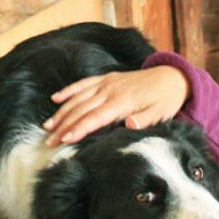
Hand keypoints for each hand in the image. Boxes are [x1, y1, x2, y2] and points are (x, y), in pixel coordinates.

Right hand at [43, 66, 189, 146]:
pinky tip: (55, 99)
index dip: (79, 128)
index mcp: (122, 101)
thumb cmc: (165, 99)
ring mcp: (106, 83)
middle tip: (49, 142)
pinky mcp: (106, 79)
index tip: (65, 140)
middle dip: (64, 126)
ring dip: (61, 112)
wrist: (171, 76)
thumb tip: (130, 125)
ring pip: (78, 98)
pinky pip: (83, 84)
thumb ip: (145, 119)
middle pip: (81, 109)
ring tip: (47, 127)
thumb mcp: (161, 112)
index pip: (95, 117)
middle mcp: (110, 90)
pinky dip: (68, 91)